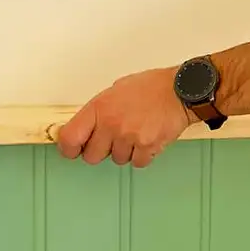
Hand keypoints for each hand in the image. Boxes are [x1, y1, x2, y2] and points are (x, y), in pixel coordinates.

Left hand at [56, 67, 197, 167]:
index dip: (68, 148)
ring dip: (124, 151)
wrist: (180, 91)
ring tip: (135, 134)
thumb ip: (99, 111)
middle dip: (100, 151)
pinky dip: (141, 156)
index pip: (70, 138)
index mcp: (99, 108)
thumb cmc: (151, 87)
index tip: (71, 150)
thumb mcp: (116, 90)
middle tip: (110, 140)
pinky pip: (137, 163)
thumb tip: (86, 128)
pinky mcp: (148, 147)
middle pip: (92, 156)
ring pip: (117, 160)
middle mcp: (112, 124)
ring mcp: (130, 137)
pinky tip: (146, 140)